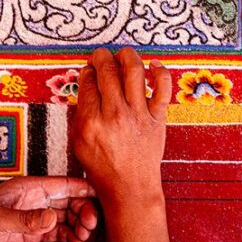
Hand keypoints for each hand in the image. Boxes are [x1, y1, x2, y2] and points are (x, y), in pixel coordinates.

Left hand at [0, 176, 97, 241]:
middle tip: (90, 225)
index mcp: (26, 188)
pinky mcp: (33, 235)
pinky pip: (58, 232)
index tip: (100, 196)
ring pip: (66, 217)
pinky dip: (70, 237)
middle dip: (83, 210)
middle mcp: (33, 200)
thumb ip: (25, 219)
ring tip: (84, 238)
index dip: (81, 189)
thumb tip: (52, 218)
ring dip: (79, 225)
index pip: (60, 184)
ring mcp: (34, 217)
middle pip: (68, 200)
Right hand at [72, 48, 170, 209]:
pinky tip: (153, 65)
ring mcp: (138, 114)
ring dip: (126, 55)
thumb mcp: (79, 142)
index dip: (87, 70)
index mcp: (91, 121)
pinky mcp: (158, 117)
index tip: (89, 70)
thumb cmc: (104, 167)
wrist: (130, 188)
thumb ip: (80, 113)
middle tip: (101, 56)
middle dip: (101, 57)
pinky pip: (163, 87)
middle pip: (107, 70)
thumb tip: (85, 86)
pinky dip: (160, 71)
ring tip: (123, 54)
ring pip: (133, 70)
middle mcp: (115, 114)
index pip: (87, 81)